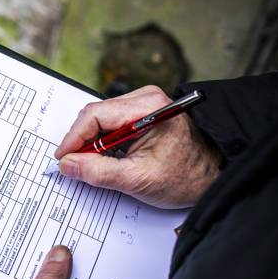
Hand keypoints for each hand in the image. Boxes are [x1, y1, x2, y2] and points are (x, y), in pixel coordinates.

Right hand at [54, 86, 221, 207]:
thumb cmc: (188, 176)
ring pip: (100, 120)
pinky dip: (102, 141)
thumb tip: (69, 165)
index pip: (94, 116)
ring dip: (92, 143)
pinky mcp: (142, 113)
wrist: (215, 175)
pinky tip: (107, 158)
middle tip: (75, 166)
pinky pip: (110, 123)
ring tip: (94, 165)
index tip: (63, 158)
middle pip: (95, 115)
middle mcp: (145, 98)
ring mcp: (144, 104)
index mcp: (148, 108)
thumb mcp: (138, 180)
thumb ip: (98, 172)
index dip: (73, 139)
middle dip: (82, 142)